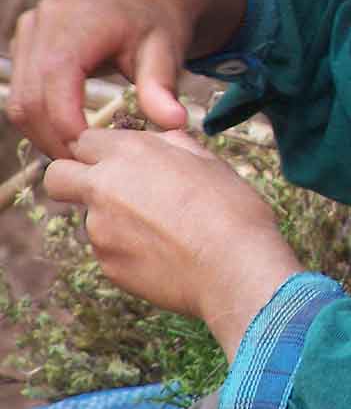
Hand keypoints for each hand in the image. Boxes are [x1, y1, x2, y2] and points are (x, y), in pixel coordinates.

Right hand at [6, 0, 244, 158]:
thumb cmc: (160, 23)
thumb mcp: (167, 53)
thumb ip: (162, 88)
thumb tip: (174, 123)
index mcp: (76, 21)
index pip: (55, 85)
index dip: (68, 126)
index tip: (94, 156)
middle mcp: (43, 22)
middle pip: (30, 97)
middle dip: (54, 137)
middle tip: (86, 165)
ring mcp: (29, 30)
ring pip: (19, 99)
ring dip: (44, 132)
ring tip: (79, 154)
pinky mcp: (26, 42)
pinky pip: (22, 91)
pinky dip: (41, 118)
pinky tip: (69, 134)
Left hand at [43, 128, 302, 359]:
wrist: (235, 267)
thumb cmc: (232, 209)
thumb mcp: (209, 162)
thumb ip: (174, 146)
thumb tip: (161, 142)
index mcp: (132, 153)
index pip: (85, 140)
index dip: (101, 150)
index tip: (119, 160)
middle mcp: (104, 187)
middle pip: (57, 177)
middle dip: (72, 179)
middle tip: (109, 190)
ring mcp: (100, 229)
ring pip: (90, 217)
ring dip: (115, 219)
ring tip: (166, 230)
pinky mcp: (106, 265)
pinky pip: (108, 250)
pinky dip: (129, 250)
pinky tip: (166, 253)